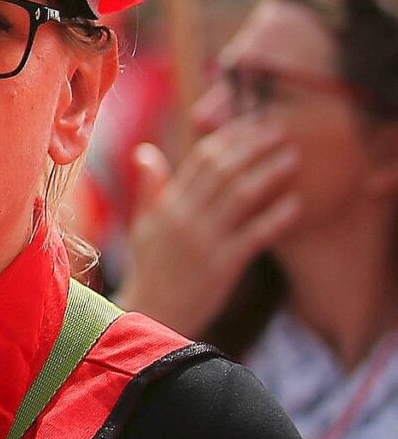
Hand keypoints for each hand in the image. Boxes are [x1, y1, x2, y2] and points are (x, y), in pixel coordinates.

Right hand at [122, 121, 300, 337]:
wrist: (152, 314)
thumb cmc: (152, 269)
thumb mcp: (144, 226)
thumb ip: (149, 188)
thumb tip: (145, 151)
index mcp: (167, 206)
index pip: (199, 161)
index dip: (228, 139)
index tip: (251, 124)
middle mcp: (184, 218)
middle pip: (223, 171)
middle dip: (252, 147)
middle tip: (280, 129)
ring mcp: (203, 241)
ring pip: (240, 196)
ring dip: (268, 172)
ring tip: (292, 157)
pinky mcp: (222, 265)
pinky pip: (254, 234)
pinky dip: (276, 217)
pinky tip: (296, 203)